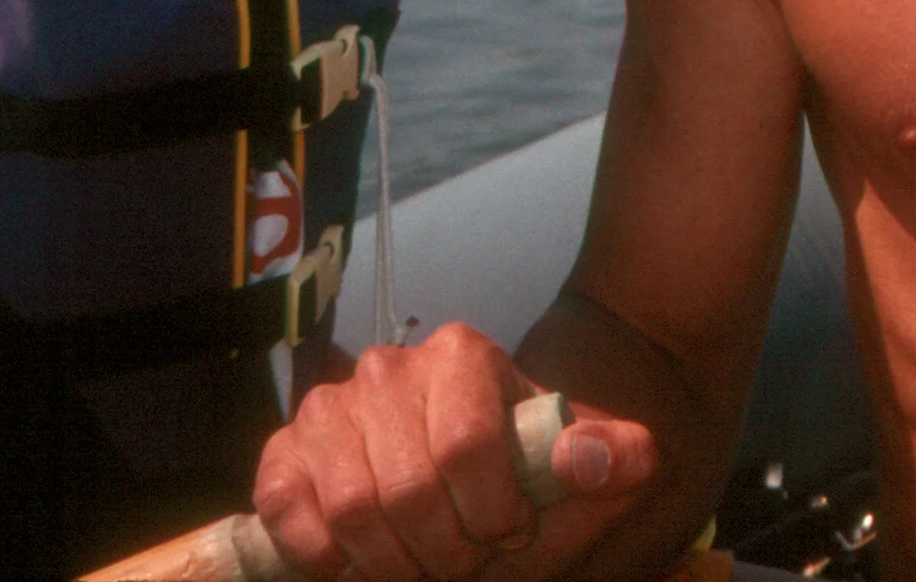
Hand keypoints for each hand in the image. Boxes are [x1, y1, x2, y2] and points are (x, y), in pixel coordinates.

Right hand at [253, 321, 659, 580]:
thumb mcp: (572, 471)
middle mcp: (388, 367)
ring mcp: (328, 407)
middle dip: (445, 549)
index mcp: (462, 354)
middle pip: (410, 488)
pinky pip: (289, 512)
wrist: (457, 489)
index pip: (468, 447)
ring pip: (353, 508)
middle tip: (462, 560)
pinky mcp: (283, 453)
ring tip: (419, 564)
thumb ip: (608, 459)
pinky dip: (324, 557)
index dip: (491, 511)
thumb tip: (632, 457)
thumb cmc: (515, 478)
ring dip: (392, 563)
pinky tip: (357, 563)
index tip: (508, 532)